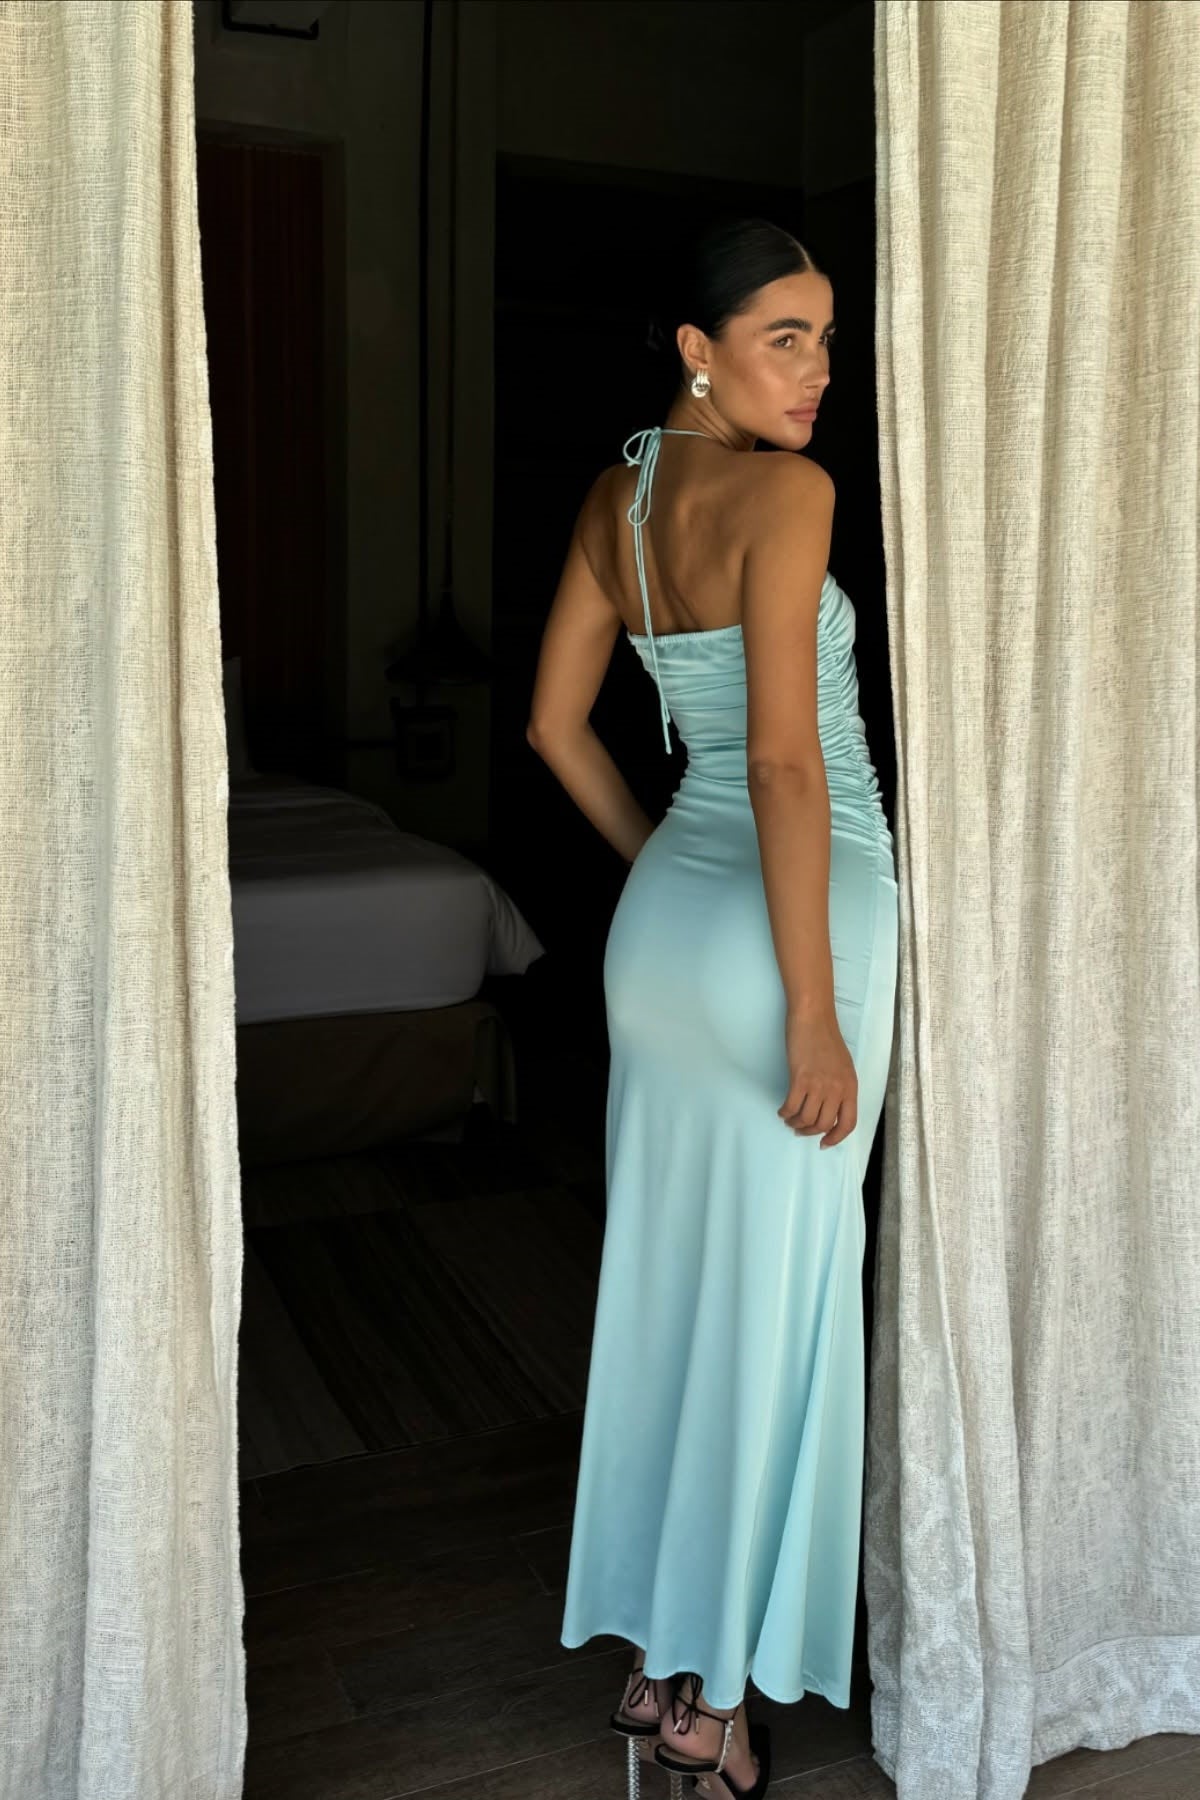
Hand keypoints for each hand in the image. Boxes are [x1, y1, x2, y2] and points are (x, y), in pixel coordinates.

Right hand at [779, 1008, 857, 1147]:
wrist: (813, 1018)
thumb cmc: (826, 1038)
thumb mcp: (843, 1066)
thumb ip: (840, 1087)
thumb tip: (830, 1107)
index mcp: (850, 1087)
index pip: (848, 1123)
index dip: (836, 1138)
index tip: (824, 1143)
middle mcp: (837, 1089)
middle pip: (823, 1125)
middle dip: (809, 1132)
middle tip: (799, 1129)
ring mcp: (819, 1084)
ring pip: (806, 1118)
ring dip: (795, 1123)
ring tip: (789, 1119)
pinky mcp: (801, 1078)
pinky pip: (792, 1106)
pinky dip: (785, 1112)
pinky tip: (782, 1110)